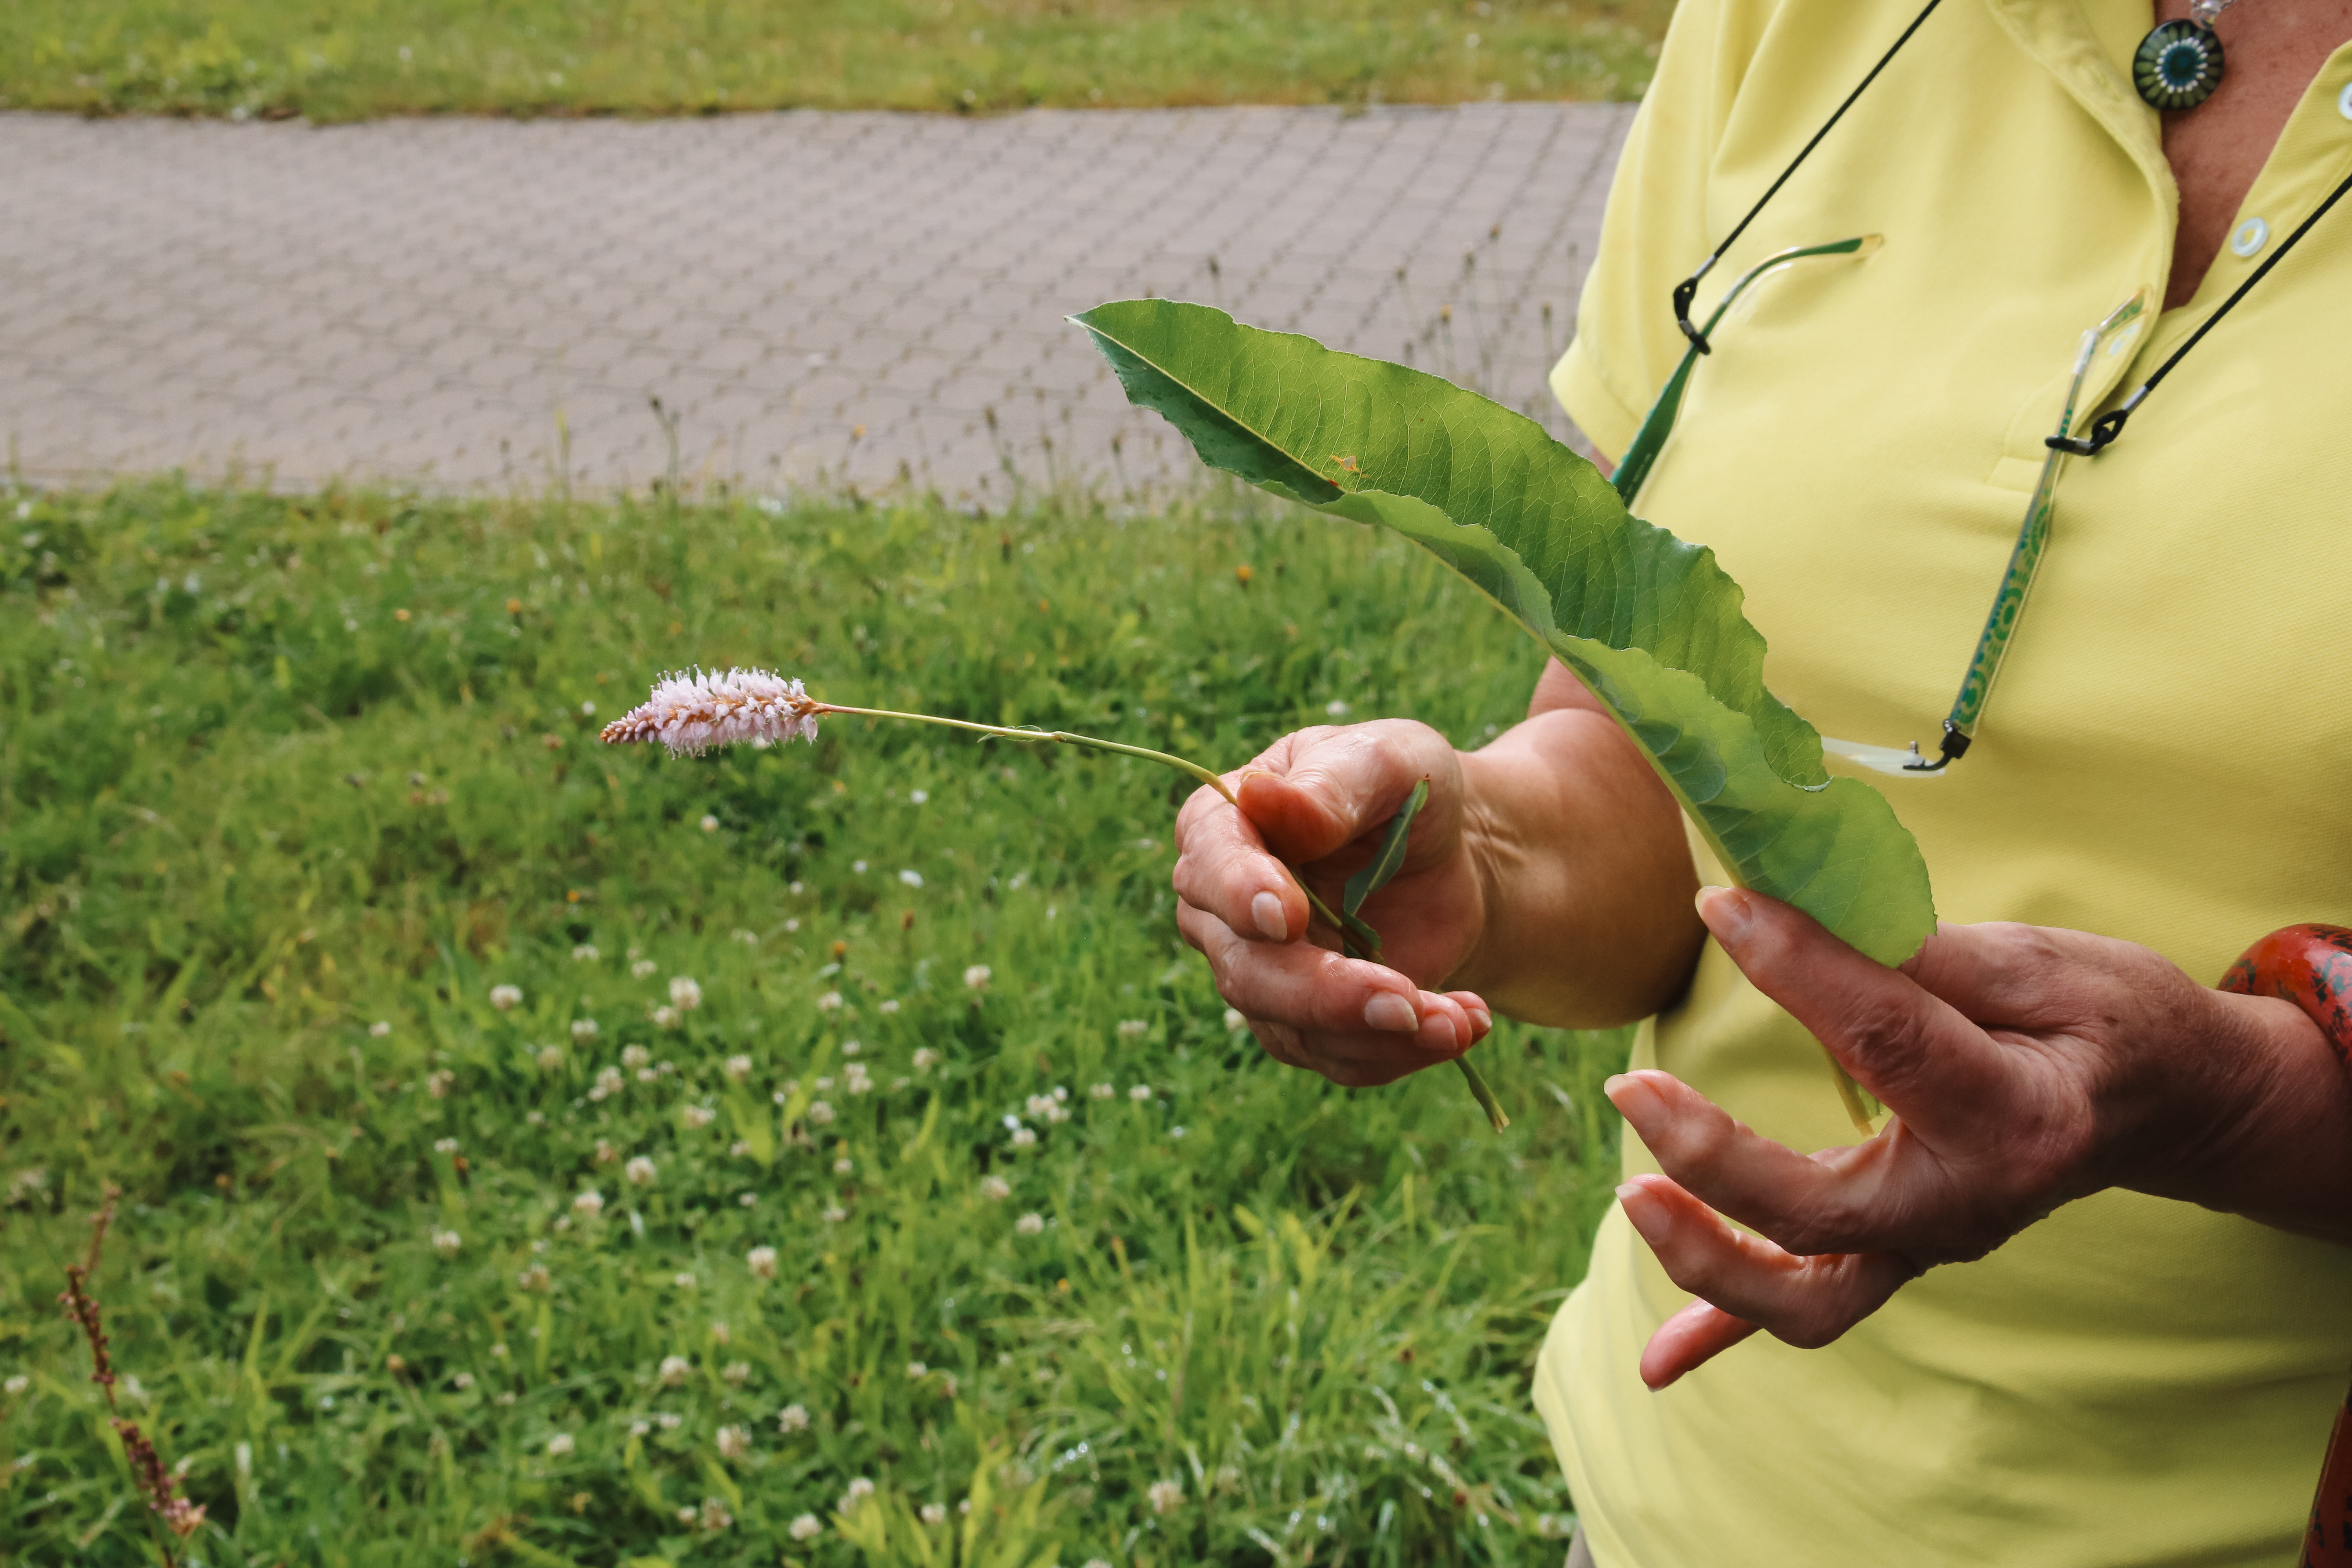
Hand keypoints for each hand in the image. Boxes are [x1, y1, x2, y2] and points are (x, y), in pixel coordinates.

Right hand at [1172, 720, 1494, 1085]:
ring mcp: (1262, 975)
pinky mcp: (1309, 1024)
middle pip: (1247, 971)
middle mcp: (1223, 912)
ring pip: (1293, 1028)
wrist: (1458, 857)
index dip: (1241, 894)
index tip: (1287, 917)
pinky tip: (1464, 1023)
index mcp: (1221, 827)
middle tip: (1404, 1001)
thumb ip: (1329, 785)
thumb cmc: (1409, 792)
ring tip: (1459, 1021)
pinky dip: (1404, 1052)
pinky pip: (1342, 1058)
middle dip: (1324, 993)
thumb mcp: (1387, 761)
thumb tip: (1260, 797)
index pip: (1209, 868)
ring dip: (1377, 1035)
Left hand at [1609, 885, 2351, 1388]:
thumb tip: (1811, 913)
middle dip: (1714, 1160)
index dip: (1798, 967)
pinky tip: (1656, 1362)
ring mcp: (1931, 1245)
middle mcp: (1967, 1204)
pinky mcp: (1901, 1254)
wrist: (2169, 1102)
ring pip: (1808, 1299)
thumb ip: (1927, 952)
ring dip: (1710, 1262)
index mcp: (2016, 1115)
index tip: (1721, 905)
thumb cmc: (2109, 1021)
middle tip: (1633, 1085)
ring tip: (1631, 1193)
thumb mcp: (2047, 964)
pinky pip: (1808, 1311)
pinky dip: (1727, 1333)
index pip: (1886, 1042)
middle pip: (1822, 1211)